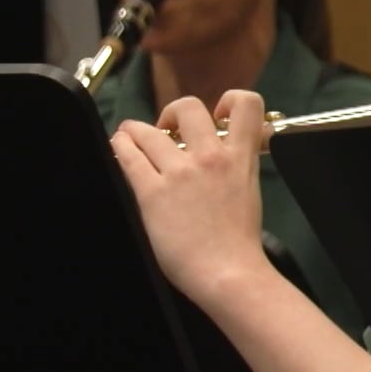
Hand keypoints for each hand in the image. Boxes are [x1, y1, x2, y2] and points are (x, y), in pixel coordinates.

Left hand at [112, 89, 272, 303]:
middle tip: (168, 130)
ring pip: (149, 130)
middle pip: (188, 107)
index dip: (229, 100)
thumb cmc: (241, 241)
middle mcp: (210, 156)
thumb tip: (233, 153)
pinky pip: (129, 156)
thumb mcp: (251, 192)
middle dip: (174, 113)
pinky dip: (121, 146)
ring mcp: (179, 172)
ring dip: (136, 130)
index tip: (218, 116)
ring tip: (132, 137)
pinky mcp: (151, 191)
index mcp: (241, 158)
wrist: (227, 271)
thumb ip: (240, 166)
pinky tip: (119, 148)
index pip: (247, 104)